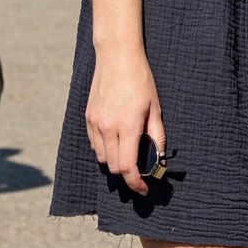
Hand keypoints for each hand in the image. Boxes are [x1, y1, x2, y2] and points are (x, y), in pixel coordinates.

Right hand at [85, 50, 164, 196]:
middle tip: (141, 167)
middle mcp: (107, 128)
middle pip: (114, 167)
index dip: (136, 184)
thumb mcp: (155, 108)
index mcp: (127, 127)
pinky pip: (95, 145)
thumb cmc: (140, 80)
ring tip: (129, 149)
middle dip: (128, 173)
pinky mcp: (88, 118)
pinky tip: (117, 138)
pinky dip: (105, 149)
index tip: (143, 189)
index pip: (128, 168)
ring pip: (103, 158)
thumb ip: (157, 136)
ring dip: (116, 160)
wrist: (116, 57)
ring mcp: (95, 124)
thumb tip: (159, 159)